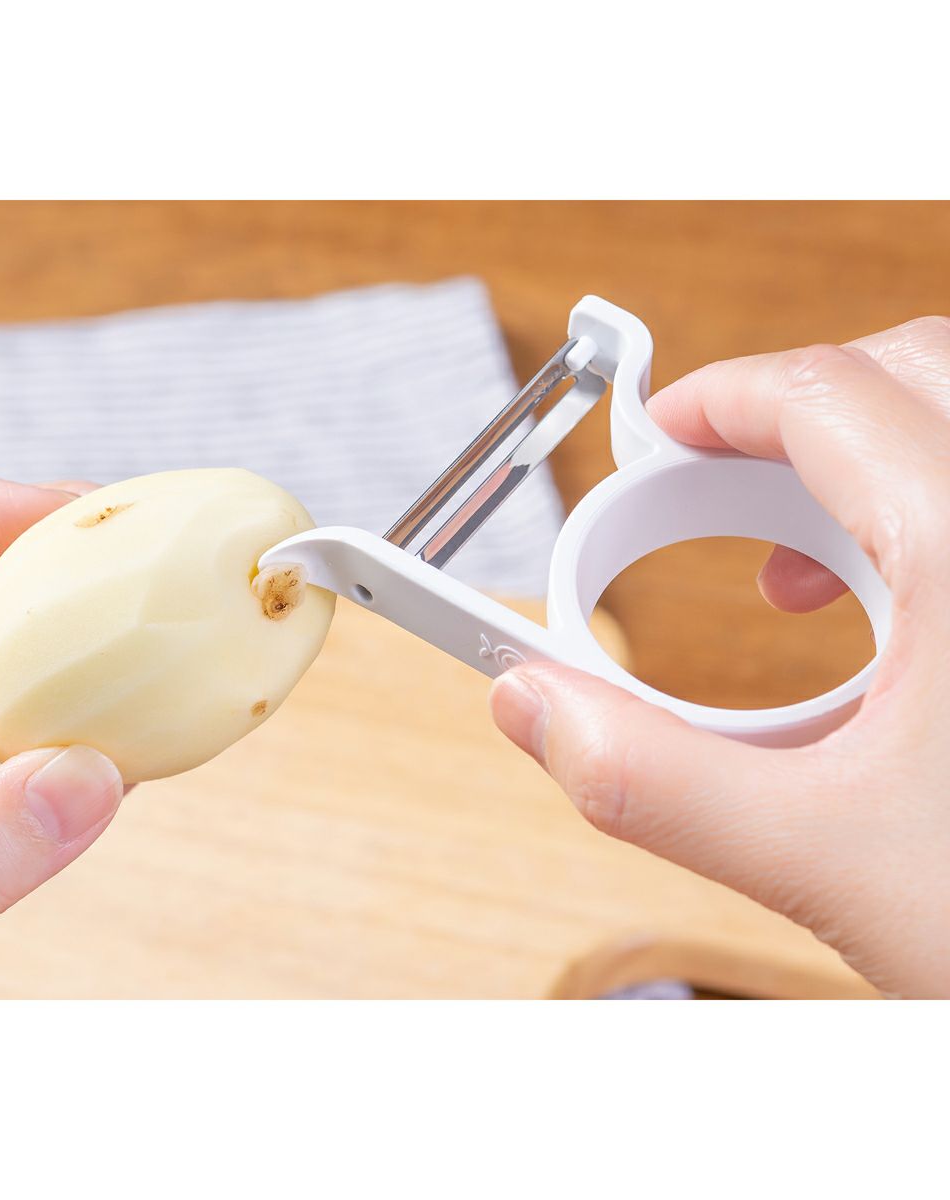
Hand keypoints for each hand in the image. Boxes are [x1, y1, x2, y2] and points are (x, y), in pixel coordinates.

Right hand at [491, 316, 949, 997]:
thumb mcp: (821, 857)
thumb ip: (649, 778)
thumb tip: (531, 705)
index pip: (824, 394)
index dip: (718, 399)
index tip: (652, 434)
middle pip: (906, 374)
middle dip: (788, 417)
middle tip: (708, 495)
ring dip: (856, 467)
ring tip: (788, 582)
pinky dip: (917, 517)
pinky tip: (885, 621)